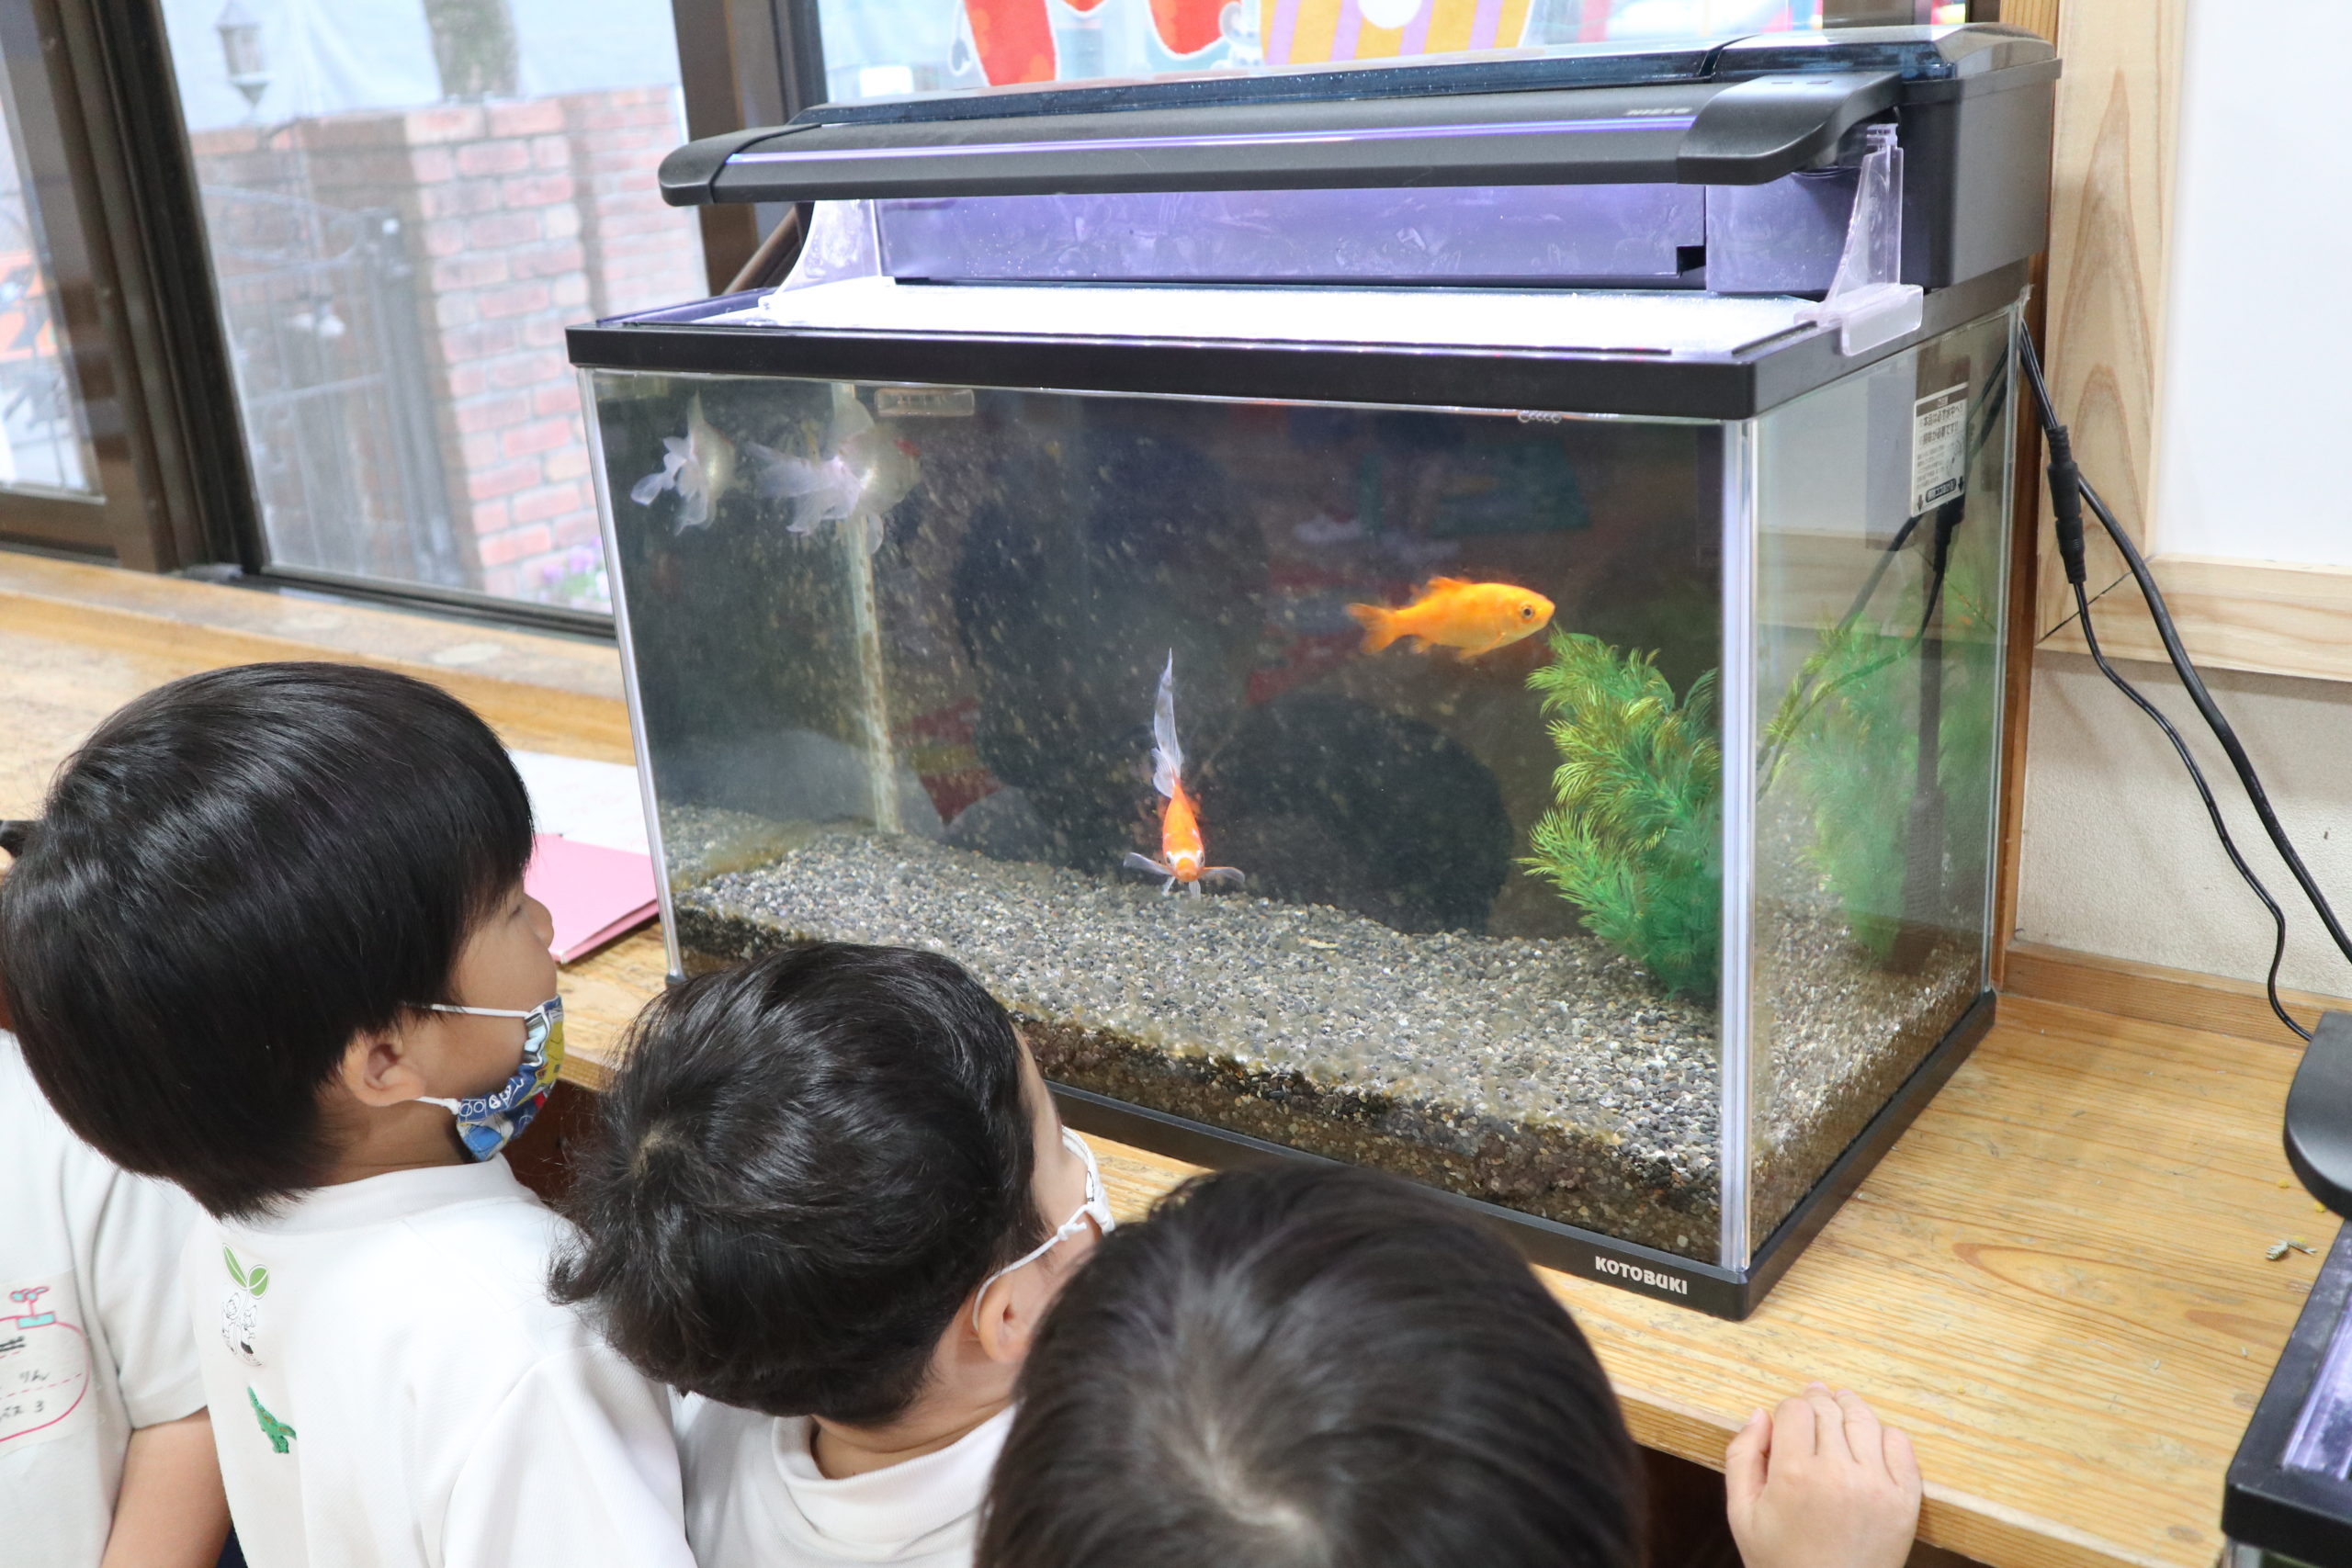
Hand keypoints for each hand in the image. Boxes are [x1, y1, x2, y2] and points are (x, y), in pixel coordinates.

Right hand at [1725, 1383, 1920, 1567]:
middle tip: (1813, 1401)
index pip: (1795, 1409)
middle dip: (1817, 1401)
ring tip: (1841, 1407)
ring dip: (1850, 1408)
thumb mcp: (1742, 1514)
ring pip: (1864, 1419)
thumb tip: (1760, 1414)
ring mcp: (1876, 1486)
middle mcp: (1838, 1473)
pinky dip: (1885, 1434)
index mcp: (1794, 1474)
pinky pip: (1900, 1445)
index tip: (1787, 1419)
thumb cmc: (1781, 1562)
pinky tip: (1870, 1440)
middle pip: (1828, 1409)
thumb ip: (1742, 1456)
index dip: (1788, 1409)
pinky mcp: (1904, 1500)